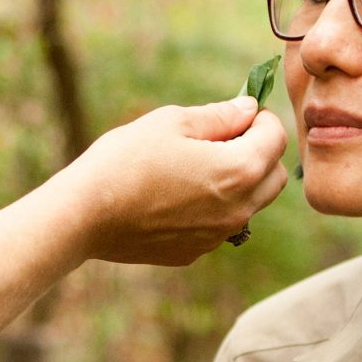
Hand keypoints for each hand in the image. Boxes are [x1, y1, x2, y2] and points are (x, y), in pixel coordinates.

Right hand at [41, 97, 288, 265]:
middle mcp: (239, 209)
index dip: (260, 119)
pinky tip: (175, 195)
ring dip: (239, 182)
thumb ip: (219, 116)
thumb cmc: (125, 160)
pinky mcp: (196, 251)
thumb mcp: (172, 122)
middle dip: (260, 153)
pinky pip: (220, 225)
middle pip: (275, 176)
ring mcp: (218, 236)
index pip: (276, 138)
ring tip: (196, 166)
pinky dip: (213, 207)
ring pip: (250, 204)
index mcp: (239, 170)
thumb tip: (247, 109)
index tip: (235, 114)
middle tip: (222, 138)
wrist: (85, 214)